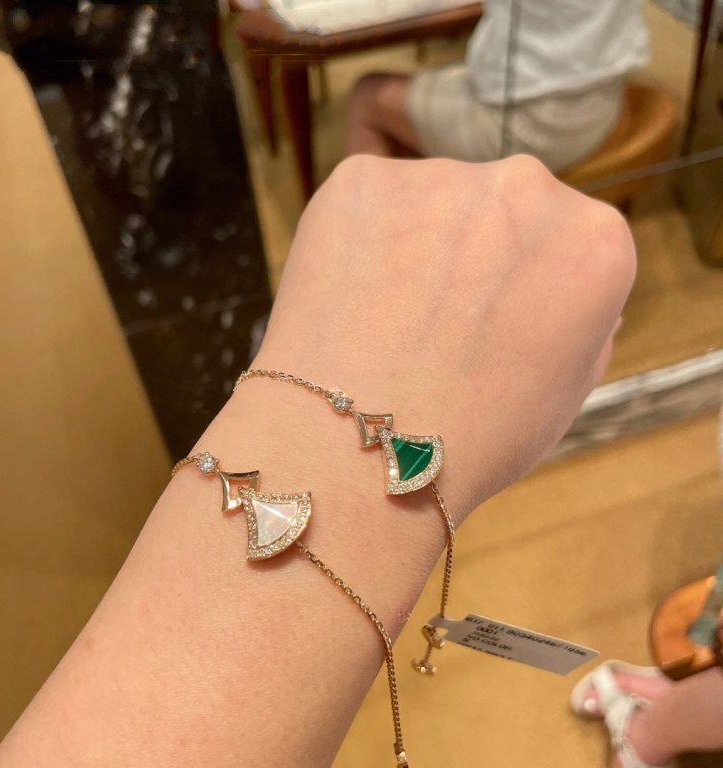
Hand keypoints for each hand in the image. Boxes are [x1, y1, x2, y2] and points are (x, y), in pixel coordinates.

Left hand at [255, 154, 634, 522]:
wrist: (357, 449)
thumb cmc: (474, 439)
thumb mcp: (566, 390)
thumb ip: (583, 320)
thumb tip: (565, 286)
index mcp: (593, 239)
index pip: (566, 242)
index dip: (526, 288)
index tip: (497, 325)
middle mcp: (525, 184)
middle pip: (503, 210)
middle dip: (478, 253)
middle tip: (437, 320)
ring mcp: (437, 175)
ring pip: (433, 202)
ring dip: (417, 243)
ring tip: (386, 316)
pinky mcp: (358, 178)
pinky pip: (369, 203)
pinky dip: (360, 239)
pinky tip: (349, 296)